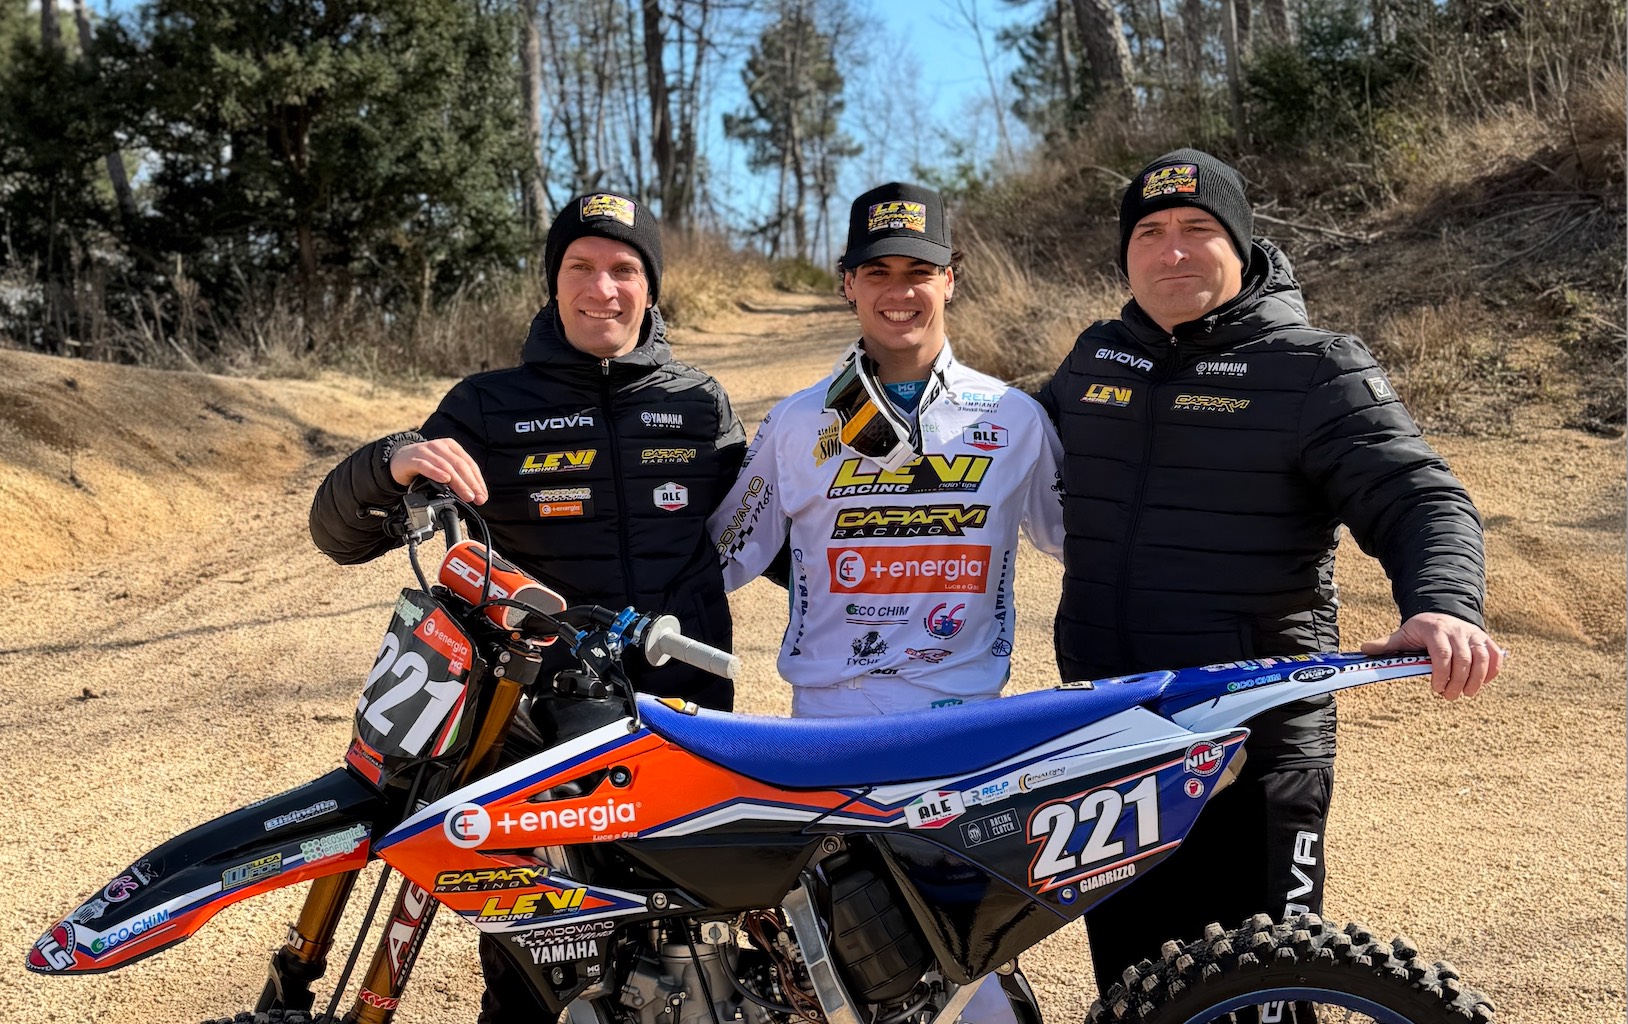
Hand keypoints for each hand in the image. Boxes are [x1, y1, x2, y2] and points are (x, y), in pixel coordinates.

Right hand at [389, 438, 487, 504]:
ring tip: (466, 495)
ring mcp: (426, 451)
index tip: (482, 495)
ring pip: (446, 466)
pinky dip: (436, 473)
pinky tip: (444, 480)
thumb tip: (472, 494)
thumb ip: (456, 477)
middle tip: (477, 498)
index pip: (469, 464)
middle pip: (460, 465)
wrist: (398, 460)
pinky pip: (426, 466)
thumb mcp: (443, 468)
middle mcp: (440, 447)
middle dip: (471, 483)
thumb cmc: (424, 465)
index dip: (478, 480)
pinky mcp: (413, 459)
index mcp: (451, 447)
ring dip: (458, 482)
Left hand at [1360, 611, 1502, 700]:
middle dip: (1458, 682)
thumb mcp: (1403, 634)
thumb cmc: (1421, 630)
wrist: (1442, 612)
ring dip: (1477, 680)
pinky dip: (1493, 671)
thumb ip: (1387, 644)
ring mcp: (1474, 635)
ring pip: (1483, 658)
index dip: (1441, 673)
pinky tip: (1483, 684)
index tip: (1435, 688)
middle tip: (1448, 696)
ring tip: (1467, 694)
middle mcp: (1458, 631)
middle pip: (1464, 659)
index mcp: (1435, 630)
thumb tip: (1364, 649)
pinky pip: (1495, 656)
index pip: (1442, 654)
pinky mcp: (1486, 640)